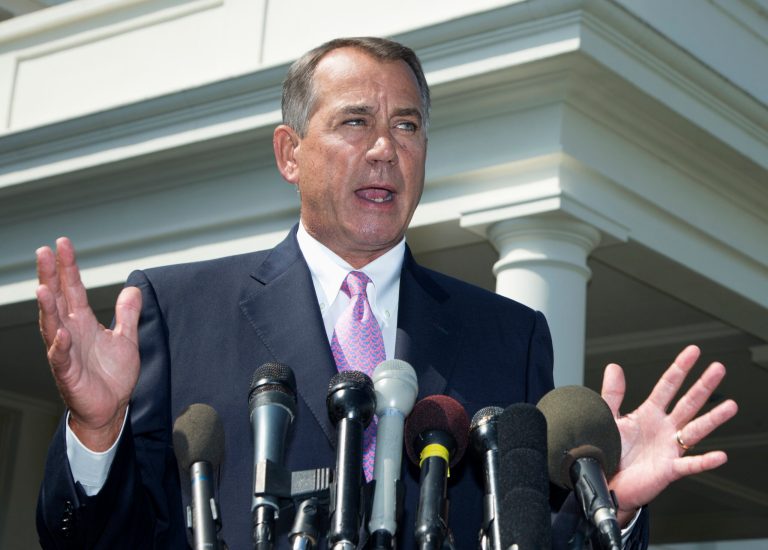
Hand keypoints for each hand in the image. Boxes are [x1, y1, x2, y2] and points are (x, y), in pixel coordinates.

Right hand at [36, 237, 141, 450]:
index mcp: (82, 322)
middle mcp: (70, 332)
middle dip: (50, 276)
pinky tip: (60, 333)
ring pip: (52, 325)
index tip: (62, 244)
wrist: (111, 408)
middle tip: (44, 252)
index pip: (73, 288)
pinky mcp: (68, 373)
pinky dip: (60, 346)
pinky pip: (61, 358)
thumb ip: (127, 314)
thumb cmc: (112, 375)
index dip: (68, 267)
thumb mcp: (126, 338)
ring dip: (47, 307)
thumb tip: (132, 289)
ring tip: (43, 287)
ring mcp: (65, 352)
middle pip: (57, 299)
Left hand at [601, 345, 737, 525]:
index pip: (668, 386)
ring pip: (696, 430)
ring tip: (730, 406)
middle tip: (718, 368)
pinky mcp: (669, 469)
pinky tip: (719, 456)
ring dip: (713, 418)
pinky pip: (690, 465)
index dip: (680, 368)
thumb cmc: (611, 451)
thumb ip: (612, 394)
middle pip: (688, 403)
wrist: (608, 481)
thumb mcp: (610, 418)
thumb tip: (614, 367)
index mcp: (650, 414)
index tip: (693, 351)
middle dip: (703, 385)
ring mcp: (669, 448)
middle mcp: (664, 428)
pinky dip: (705, 461)